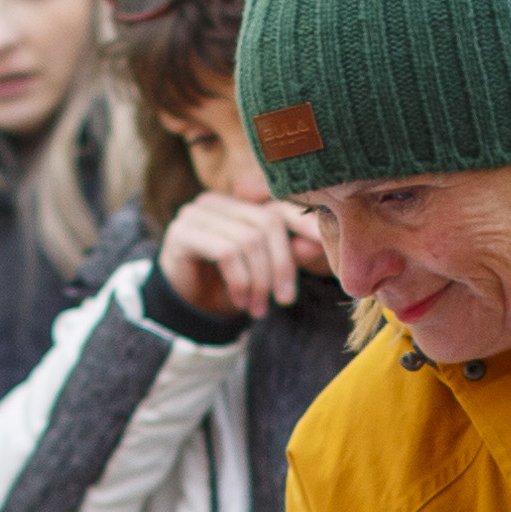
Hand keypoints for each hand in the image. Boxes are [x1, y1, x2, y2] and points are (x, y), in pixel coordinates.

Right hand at [159, 191, 324, 323]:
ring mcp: (197, 213)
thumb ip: (289, 254)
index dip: (305, 226)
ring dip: (259, 281)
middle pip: (266, 223)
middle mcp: (217, 201)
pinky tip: (241, 301)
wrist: (186, 310)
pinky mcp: (183, 232)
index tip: (328, 249)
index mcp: (239, 204)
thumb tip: (318, 243)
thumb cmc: (228, 287)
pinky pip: (226, 251)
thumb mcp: (264, 271)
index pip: (279, 208)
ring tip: (259, 308)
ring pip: (248, 239)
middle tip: (285, 300)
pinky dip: (240, 281)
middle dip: (282, 266)